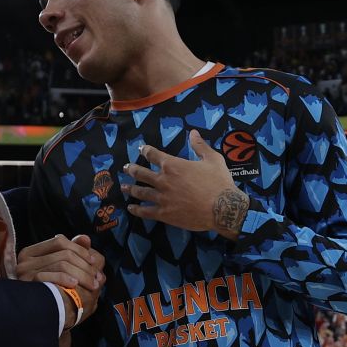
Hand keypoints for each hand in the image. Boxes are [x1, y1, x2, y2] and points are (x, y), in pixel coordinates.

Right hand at [20, 234, 105, 321]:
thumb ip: (73, 253)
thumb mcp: (62, 271)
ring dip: (83, 275)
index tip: (93, 262)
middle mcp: (25, 260)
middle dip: (85, 265)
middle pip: (64, 253)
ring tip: (93, 285)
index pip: (59, 241)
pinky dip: (67, 279)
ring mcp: (24, 271)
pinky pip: (53, 275)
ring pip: (62, 264)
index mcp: (31, 252)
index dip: (80, 250)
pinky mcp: (28, 283)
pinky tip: (75, 285)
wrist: (39, 317)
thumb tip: (86, 238)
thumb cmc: (53, 292)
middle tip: (97, 278)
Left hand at [124, 131, 249, 236]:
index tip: (141, 149)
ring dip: (130, 188)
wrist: (223, 208)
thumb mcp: (213, 159)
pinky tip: (131, 208)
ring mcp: (161, 198)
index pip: (154, 155)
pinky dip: (137, 210)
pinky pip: (145, 211)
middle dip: (132, 169)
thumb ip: (200, 146)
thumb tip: (193, 132)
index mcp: (173, 165)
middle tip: (125, 168)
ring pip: (140, 192)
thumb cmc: (219, 182)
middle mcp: (163, 180)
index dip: (146, 150)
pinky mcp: (163, 214)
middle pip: (141, 173)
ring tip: (123, 187)